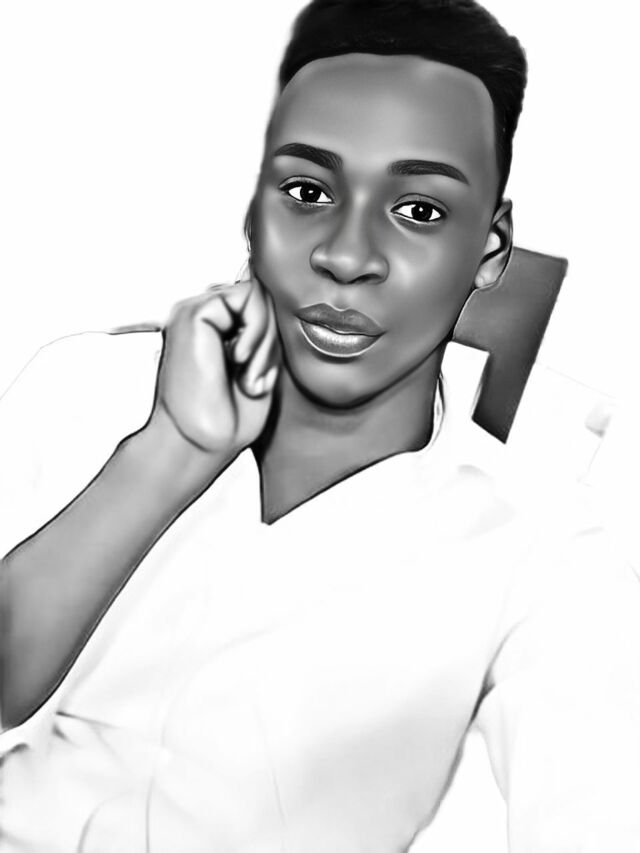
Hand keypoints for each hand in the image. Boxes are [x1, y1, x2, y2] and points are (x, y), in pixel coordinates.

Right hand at [148, 269, 280, 465]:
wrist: (203, 443)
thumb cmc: (231, 418)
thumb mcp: (261, 367)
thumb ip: (267, 334)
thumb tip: (288, 305)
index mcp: (214, 330)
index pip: (260, 308)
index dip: (271, 341)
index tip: (261, 382)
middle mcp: (202, 318)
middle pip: (262, 300)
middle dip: (270, 341)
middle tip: (255, 380)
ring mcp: (194, 312)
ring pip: (259, 296)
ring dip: (265, 340)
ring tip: (248, 376)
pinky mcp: (194, 312)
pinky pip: (249, 296)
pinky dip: (257, 331)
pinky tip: (239, 361)